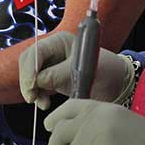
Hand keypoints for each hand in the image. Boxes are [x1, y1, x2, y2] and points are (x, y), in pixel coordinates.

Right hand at [18, 31, 134, 108]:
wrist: (116, 84)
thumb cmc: (106, 71)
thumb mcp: (85, 72)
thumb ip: (60, 74)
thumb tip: (39, 81)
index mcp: (61, 41)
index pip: (37, 50)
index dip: (30, 68)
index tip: (32, 85)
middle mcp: (53, 50)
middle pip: (28, 61)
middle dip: (27, 80)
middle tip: (32, 97)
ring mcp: (51, 64)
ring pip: (29, 74)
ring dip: (31, 90)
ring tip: (42, 103)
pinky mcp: (51, 78)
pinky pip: (36, 85)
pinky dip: (37, 95)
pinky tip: (44, 104)